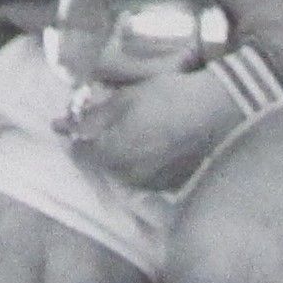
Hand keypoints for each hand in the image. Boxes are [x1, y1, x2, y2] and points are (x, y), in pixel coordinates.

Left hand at [68, 66, 242, 194]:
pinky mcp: (172, 184)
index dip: (75, 135)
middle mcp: (129, 177)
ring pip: (123, 171)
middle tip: (102, 121)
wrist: (219, 110)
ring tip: (129, 131)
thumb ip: (93, 117)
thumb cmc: (170, 98)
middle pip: (102, 164)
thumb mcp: (126, 99)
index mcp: (113, 156)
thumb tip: (63, 125)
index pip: (80, 152)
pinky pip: (145, 175)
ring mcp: (152, 184)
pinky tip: (150, 142)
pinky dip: (141, 160)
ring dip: (119, 153)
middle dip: (98, 144)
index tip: (74, 120)